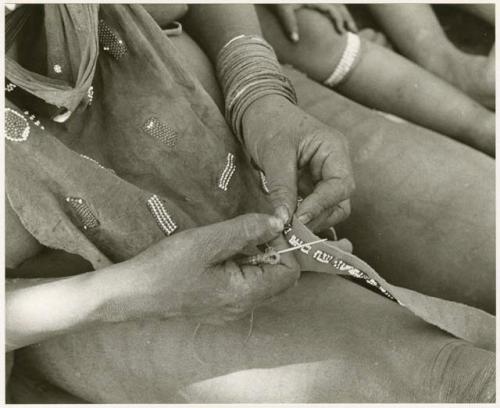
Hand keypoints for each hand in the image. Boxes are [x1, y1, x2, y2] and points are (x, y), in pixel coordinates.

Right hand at [101, 213, 299, 323]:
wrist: (131, 293)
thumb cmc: (168, 266)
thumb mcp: (209, 241)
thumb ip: (247, 230)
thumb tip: (279, 222)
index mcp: (246, 294)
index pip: (289, 272)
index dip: (283, 246)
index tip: (264, 226)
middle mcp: (244, 307)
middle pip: (278, 278)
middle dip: (271, 250)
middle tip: (248, 230)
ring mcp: (230, 309)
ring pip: (261, 280)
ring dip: (255, 256)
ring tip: (232, 238)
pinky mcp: (218, 305)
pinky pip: (243, 284)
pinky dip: (242, 265)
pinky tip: (221, 252)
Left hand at [242, 95, 354, 229]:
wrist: (258, 112)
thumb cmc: (269, 123)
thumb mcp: (274, 154)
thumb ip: (282, 188)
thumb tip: (283, 220)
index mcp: (334, 150)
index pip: (341, 186)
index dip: (322, 205)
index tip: (299, 219)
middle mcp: (335, 165)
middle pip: (339, 202)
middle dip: (317, 217)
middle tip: (291, 229)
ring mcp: (323, 177)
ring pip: (328, 209)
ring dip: (310, 221)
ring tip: (286, 227)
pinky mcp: (310, 186)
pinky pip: (313, 207)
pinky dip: (302, 217)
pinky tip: (286, 223)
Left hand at [271, 3, 357, 41]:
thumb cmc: (277, 0)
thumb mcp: (283, 9)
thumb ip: (289, 23)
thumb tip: (295, 40)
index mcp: (316, 0)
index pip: (333, 9)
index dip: (339, 21)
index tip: (342, 33)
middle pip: (340, 6)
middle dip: (348, 19)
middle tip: (354, 33)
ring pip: (337, 6)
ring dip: (345, 17)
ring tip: (351, 30)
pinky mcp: (316, 1)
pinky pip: (331, 7)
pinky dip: (337, 15)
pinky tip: (338, 24)